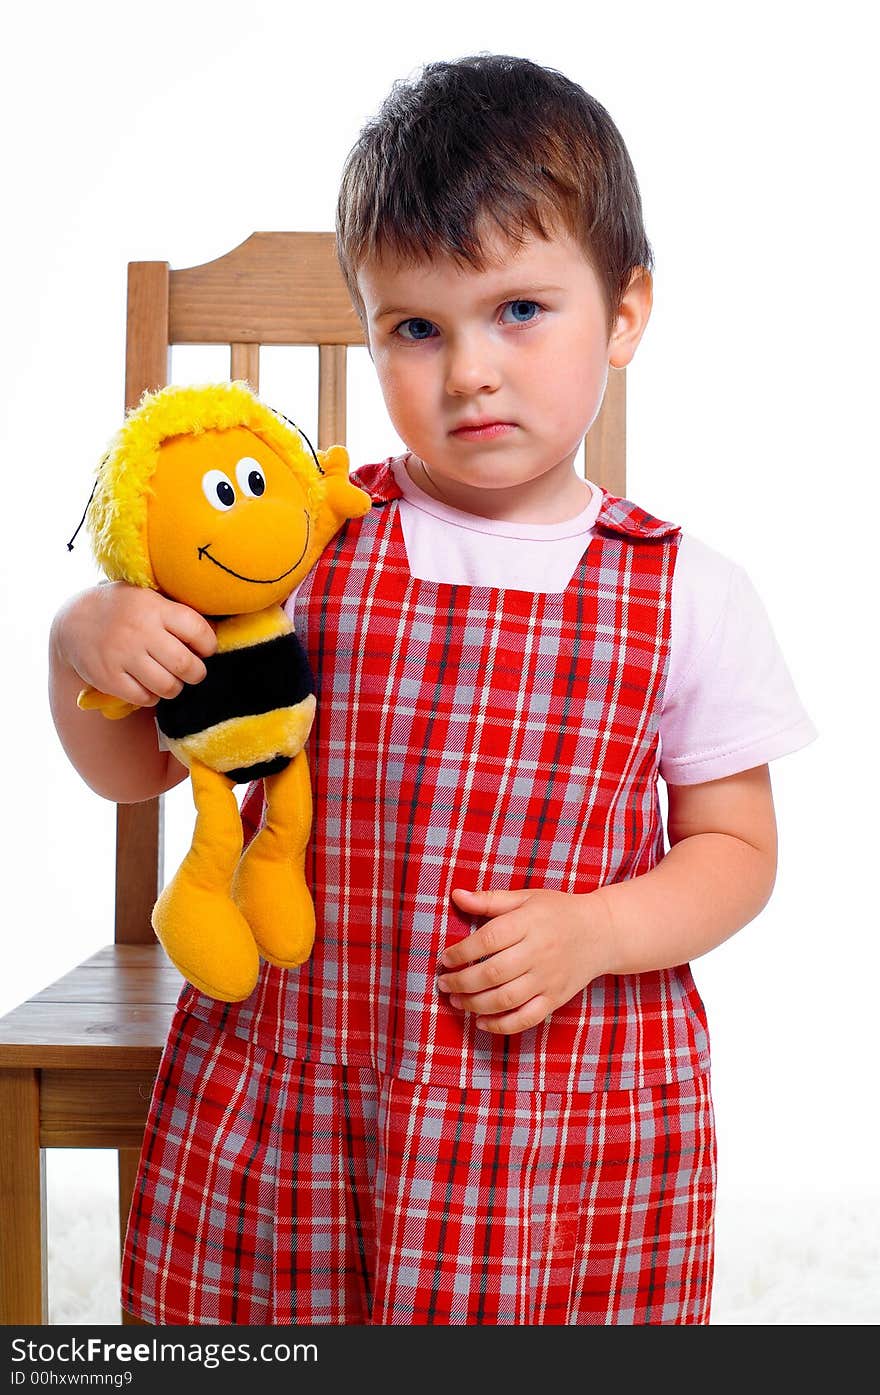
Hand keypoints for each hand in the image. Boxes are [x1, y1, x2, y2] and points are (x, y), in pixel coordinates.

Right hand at [54, 582, 216, 709]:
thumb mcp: (150, 598)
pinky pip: (145, 698)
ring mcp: (122, 655)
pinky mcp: (108, 677)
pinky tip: (148, 685)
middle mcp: (139, 631)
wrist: (74, 620)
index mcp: (155, 608)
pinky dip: (152, 697)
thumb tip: (216, 631)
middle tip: (193, 671)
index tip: (205, 649)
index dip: (209, 645)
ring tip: (171, 679)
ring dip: (175, 687)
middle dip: (197, 673)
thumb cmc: (126, 610)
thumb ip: (178, 613)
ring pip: (168, 687)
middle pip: (186, 665)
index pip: (198, 631)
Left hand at [438, 886, 614, 1034]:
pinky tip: (481, 1021)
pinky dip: (501, 1025)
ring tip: (456, 1000)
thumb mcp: (526, 898)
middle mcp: (539, 952)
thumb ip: (490, 900)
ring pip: (506, 999)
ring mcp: (549, 978)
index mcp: (530, 923)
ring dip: (475, 1004)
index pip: (488, 940)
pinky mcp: (556, 998)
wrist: (601, 932)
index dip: (462, 952)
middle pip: (494, 972)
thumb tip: (456, 896)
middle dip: (462, 982)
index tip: (445, 958)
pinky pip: (526, 1018)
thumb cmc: (558, 911)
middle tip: (444, 983)